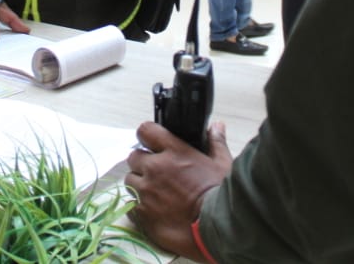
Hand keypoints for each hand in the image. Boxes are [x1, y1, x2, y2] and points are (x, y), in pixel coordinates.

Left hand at [125, 121, 232, 259]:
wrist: (214, 228)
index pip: (146, 131)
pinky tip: (153, 209)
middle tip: (156, 172)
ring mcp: (145, 191)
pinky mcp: (141, 212)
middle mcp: (155, 167)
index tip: (152, 143)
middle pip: (134, 157)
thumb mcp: (222, 164)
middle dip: (142, 163)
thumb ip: (216, 143)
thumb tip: (217, 126)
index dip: (147, 136)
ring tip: (154, 193)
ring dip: (139, 183)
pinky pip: (131, 203)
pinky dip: (139, 205)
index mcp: (173, 151)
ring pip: (130, 180)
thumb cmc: (219, 194)